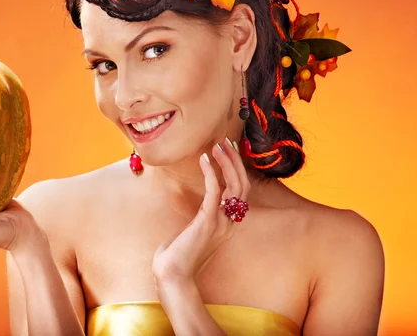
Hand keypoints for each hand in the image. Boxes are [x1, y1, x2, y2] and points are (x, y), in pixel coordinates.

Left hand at [152, 138, 250, 283]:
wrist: (173, 275)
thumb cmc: (178, 254)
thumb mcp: (193, 230)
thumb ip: (200, 215)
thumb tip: (196, 202)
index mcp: (228, 223)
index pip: (241, 191)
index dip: (237, 169)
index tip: (228, 150)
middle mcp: (229, 222)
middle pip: (243, 185)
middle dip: (235, 161)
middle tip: (225, 141)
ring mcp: (221, 222)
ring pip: (235, 186)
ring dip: (227, 163)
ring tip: (217, 146)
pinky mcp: (207, 221)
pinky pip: (214, 192)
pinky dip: (211, 173)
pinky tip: (203, 159)